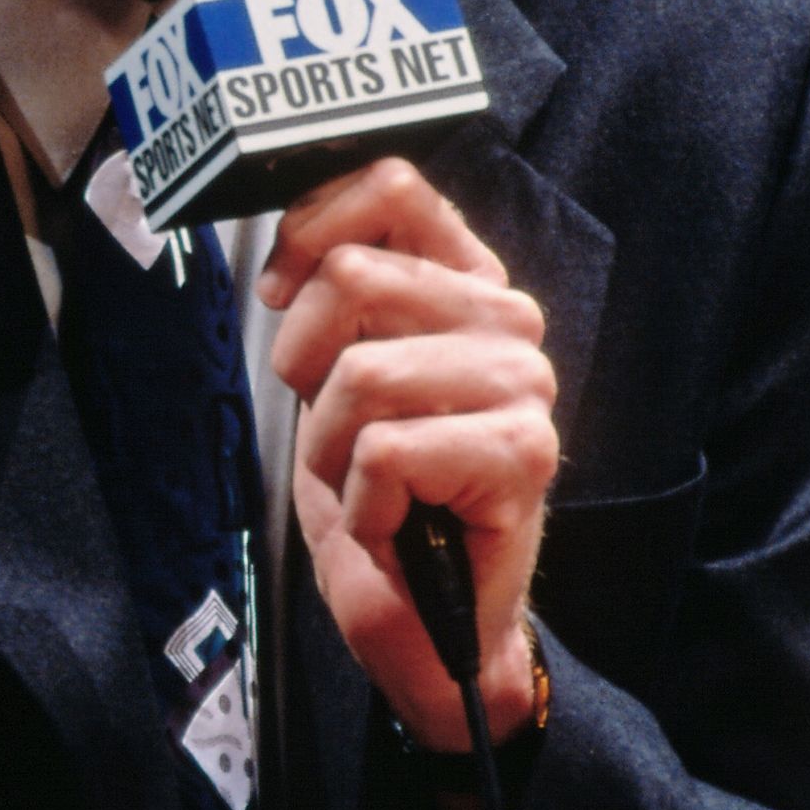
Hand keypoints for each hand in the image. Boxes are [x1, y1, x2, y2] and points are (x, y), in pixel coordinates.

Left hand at [256, 159, 558, 751]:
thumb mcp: (333, 376)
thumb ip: (336, 293)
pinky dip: (362, 500)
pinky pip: (383, 449)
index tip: (283, 293)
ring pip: (361, 371)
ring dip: (333, 446)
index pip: (393, 186)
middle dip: (307, 367)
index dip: (310, 228)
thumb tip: (294, 243)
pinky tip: (394, 521)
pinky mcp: (524, 451)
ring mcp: (525, 383)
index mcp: (465, 284)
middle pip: (351, 276)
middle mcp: (508, 319)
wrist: (425, 623)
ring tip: (370, 485)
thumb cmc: (380, 499)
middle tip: (340, 434)